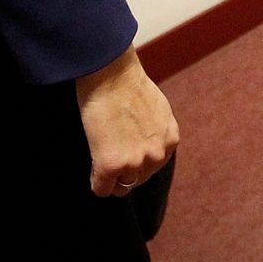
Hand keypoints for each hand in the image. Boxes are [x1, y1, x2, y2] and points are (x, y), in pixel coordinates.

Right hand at [76, 47, 178, 197]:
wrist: (109, 72)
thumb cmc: (126, 82)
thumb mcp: (155, 107)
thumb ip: (155, 130)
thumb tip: (146, 142)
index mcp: (170, 139)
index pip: (153, 165)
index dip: (136, 158)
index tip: (125, 148)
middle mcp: (156, 154)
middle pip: (138, 179)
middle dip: (125, 169)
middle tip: (110, 149)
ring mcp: (134, 162)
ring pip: (121, 187)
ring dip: (111, 176)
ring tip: (101, 155)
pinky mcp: (111, 166)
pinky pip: (101, 189)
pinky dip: (95, 180)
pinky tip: (92, 166)